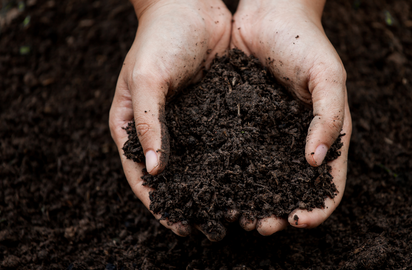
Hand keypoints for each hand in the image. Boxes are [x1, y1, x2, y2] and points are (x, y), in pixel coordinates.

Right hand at [109, 0, 230, 240]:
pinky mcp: (212, 112)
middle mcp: (160, 129)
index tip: (179, 226)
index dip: (159, 204)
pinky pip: (220, 143)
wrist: (191, 5)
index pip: (141, 175)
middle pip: (172, 176)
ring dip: (213, 187)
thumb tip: (156, 170)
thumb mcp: (147, 78)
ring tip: (233, 211)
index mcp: (132, 125)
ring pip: (199, 164)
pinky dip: (230, 162)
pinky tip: (248, 178)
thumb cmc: (159, 38)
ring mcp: (187, 122)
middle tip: (210, 227)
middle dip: (189, 202)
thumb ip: (148, 123)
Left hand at [231, 0, 351, 234]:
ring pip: (263, 177)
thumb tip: (316, 162)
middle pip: (292, 188)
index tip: (298, 220)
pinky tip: (218, 185)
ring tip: (237, 214)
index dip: (318, 207)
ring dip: (253, 200)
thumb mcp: (328, 76)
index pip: (329, 183)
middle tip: (260, 226)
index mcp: (326, 134)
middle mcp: (297, 140)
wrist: (270, 12)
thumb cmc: (306, 42)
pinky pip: (239, 154)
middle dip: (279, 211)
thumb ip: (329, 117)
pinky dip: (232, 174)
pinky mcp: (244, 123)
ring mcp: (270, 134)